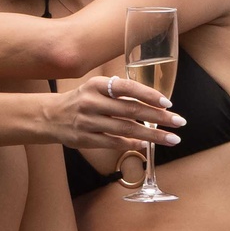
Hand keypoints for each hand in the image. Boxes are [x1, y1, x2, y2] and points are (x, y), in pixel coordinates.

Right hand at [40, 75, 179, 154]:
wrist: (50, 116)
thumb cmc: (82, 100)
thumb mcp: (96, 88)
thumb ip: (120, 91)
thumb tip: (153, 101)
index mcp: (97, 85)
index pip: (127, 87)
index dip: (149, 94)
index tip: (168, 103)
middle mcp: (92, 102)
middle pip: (131, 110)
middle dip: (159, 117)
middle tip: (179, 122)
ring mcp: (88, 122)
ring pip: (126, 130)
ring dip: (152, 135)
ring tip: (170, 139)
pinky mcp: (86, 139)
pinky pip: (114, 143)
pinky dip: (132, 144)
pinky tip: (146, 145)